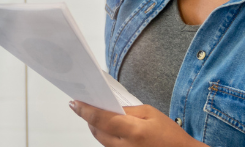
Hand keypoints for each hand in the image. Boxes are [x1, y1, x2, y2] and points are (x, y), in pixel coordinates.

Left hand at [70, 101, 205, 146]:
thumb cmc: (170, 135)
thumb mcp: (150, 114)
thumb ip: (127, 110)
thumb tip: (108, 107)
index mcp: (133, 131)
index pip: (101, 119)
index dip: (85, 110)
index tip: (74, 102)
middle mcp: (125, 146)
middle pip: (96, 130)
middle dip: (87, 117)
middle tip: (82, 104)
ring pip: (100, 139)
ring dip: (95, 126)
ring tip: (92, 112)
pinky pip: (108, 145)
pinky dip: (104, 134)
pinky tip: (106, 126)